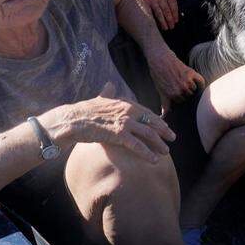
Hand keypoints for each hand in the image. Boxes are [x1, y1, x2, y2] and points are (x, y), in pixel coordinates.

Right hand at [42, 82, 175, 160]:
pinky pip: (138, 145)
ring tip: (166, 152)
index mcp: (125, 103)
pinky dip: (147, 153)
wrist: (72, 120)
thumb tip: (109, 84)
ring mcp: (124, 122)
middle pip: (152, 121)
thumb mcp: (99, 99)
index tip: (164, 126)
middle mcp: (128, 111)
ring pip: (148, 134)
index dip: (157, 120)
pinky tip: (154, 160)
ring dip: (159, 144)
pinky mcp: (119, 134)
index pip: (146, 112)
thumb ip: (107, 94)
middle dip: (164, 130)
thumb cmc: (84, 111)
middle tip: (172, 138)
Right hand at [128, 0, 187, 29]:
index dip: (175, 13)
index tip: (176, 20)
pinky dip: (153, 19)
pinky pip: (150, 12)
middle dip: (170, 19)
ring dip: (163, 22)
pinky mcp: (144, 1)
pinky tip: (155, 25)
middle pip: (166, 10)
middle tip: (172, 26)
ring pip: (159, 13)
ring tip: (166, 28)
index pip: (173, 5)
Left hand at [146, 46, 204, 112]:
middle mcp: (181, 89)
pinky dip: (200, 82)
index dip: (177, 96)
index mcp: (173, 95)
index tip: (175, 91)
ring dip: (190, 86)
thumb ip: (165, 103)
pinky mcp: (191, 73)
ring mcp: (187, 81)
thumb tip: (164, 115)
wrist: (159, 58)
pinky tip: (198, 82)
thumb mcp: (160, 90)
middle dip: (184, 92)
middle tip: (178, 85)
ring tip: (183, 80)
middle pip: (188, 95)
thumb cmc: (158, 74)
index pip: (181, 101)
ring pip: (193, 89)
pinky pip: (200, 81)